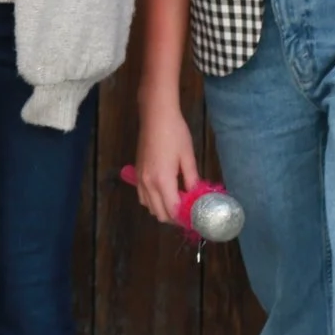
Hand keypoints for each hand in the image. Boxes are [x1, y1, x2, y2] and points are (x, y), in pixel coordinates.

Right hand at [132, 103, 201, 224]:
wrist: (156, 116)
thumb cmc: (175, 133)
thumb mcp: (188, 157)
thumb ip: (192, 180)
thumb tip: (197, 196)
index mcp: (162, 180)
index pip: (172, 211)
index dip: (184, 218)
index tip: (196, 217)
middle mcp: (148, 184)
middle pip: (159, 213)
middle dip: (175, 217)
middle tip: (189, 211)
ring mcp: (140, 179)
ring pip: (149, 207)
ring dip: (163, 209)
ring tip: (178, 202)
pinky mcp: (137, 173)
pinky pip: (143, 196)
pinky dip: (153, 201)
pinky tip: (165, 192)